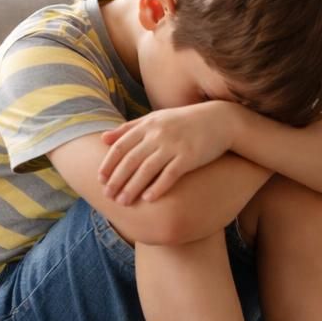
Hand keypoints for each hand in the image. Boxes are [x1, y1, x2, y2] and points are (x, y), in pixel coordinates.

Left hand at [99, 101, 240, 204]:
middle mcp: (159, 134)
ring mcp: (174, 145)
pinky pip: (170, 175)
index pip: (121, 146)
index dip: (109, 164)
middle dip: (117, 180)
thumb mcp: (156, 118)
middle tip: (108, 196)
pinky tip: (148, 199)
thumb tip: (103, 139)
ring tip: (123, 202)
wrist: (221, 120)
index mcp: (149, 124)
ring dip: (132, 187)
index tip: (100, 180)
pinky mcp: (190, 156)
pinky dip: (157, 187)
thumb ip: (129, 128)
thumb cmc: (186, 121)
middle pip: (131, 160)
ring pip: (147, 169)